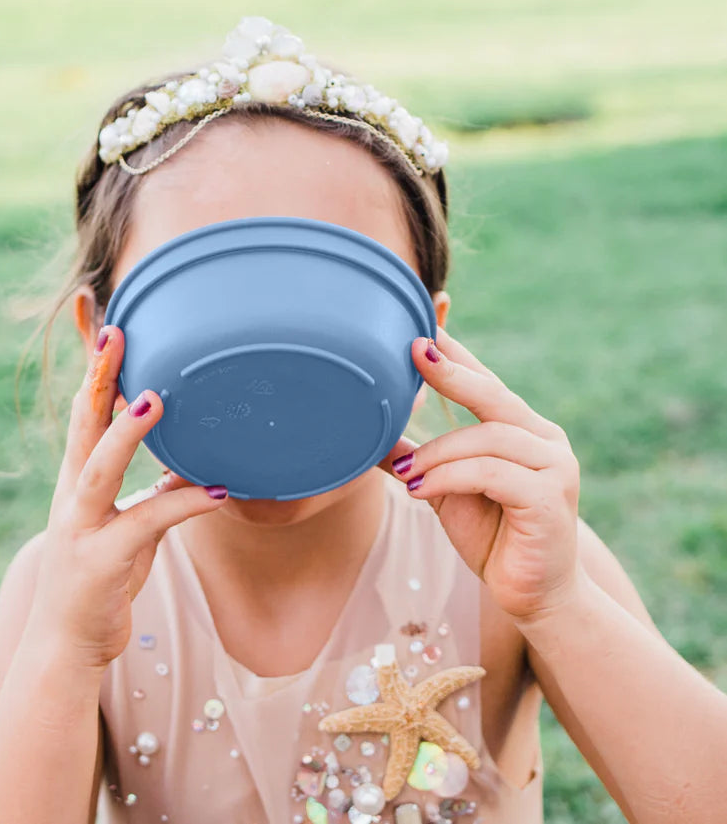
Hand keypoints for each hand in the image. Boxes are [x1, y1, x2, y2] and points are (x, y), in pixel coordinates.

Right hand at [24, 325, 228, 670]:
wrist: (64, 646)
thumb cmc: (99, 578)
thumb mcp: (126, 526)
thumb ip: (152, 492)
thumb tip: (189, 465)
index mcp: (78, 479)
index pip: (84, 411)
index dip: (92, 369)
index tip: (103, 321)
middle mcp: (72, 495)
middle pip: (82, 424)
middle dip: (97, 377)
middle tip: (117, 331)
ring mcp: (80, 528)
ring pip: (100, 468)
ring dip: (127, 431)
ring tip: (157, 397)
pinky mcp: (99, 562)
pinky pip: (146, 525)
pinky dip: (183, 505)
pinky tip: (219, 491)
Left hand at [377, 326, 582, 622]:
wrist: (535, 596)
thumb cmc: (494, 537)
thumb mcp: (445, 491)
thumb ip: (418, 460)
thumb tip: (370, 438)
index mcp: (522, 430)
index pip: (485, 383)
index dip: (456, 355)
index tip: (423, 327)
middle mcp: (543, 439)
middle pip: (493, 394)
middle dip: (452, 371)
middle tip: (413, 351)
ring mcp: (554, 465)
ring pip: (486, 438)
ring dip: (437, 453)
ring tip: (405, 474)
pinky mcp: (550, 497)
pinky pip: (492, 473)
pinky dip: (451, 477)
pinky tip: (421, 490)